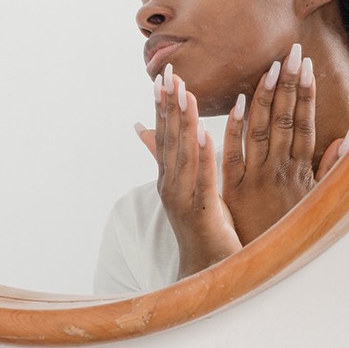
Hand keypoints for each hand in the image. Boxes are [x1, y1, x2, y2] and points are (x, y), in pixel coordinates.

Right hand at [141, 63, 242, 279]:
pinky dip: (201, 154)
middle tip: (170, 74)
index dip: (162, 106)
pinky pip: (202, 177)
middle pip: (169, 138)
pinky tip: (204, 133)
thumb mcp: (185, 189)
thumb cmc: (201, 229)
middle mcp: (170, 184)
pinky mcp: (202, 211)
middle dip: (169, 105)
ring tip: (185, 94)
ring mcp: (183, 198)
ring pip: (183, 153)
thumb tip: (142, 129)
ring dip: (183, 122)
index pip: (164, 135)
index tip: (162, 77)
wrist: (206, 273)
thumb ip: (168, 159)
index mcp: (169, 177)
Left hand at [221, 43, 348, 244]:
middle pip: (285, 119)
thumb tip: (347, 135)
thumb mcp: (317, 201)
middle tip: (293, 51)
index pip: (304, 123)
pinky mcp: (234, 189)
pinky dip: (235, 128)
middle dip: (289, 84)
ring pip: (262, 130)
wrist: (265, 267)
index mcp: (299, 170)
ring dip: (265, 97)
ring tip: (271, 66)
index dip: (306, 94)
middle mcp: (280, 169)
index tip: (307, 66)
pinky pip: (233, 154)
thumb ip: (330, 168)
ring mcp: (256, 177)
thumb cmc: (291, 232)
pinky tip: (237, 103)